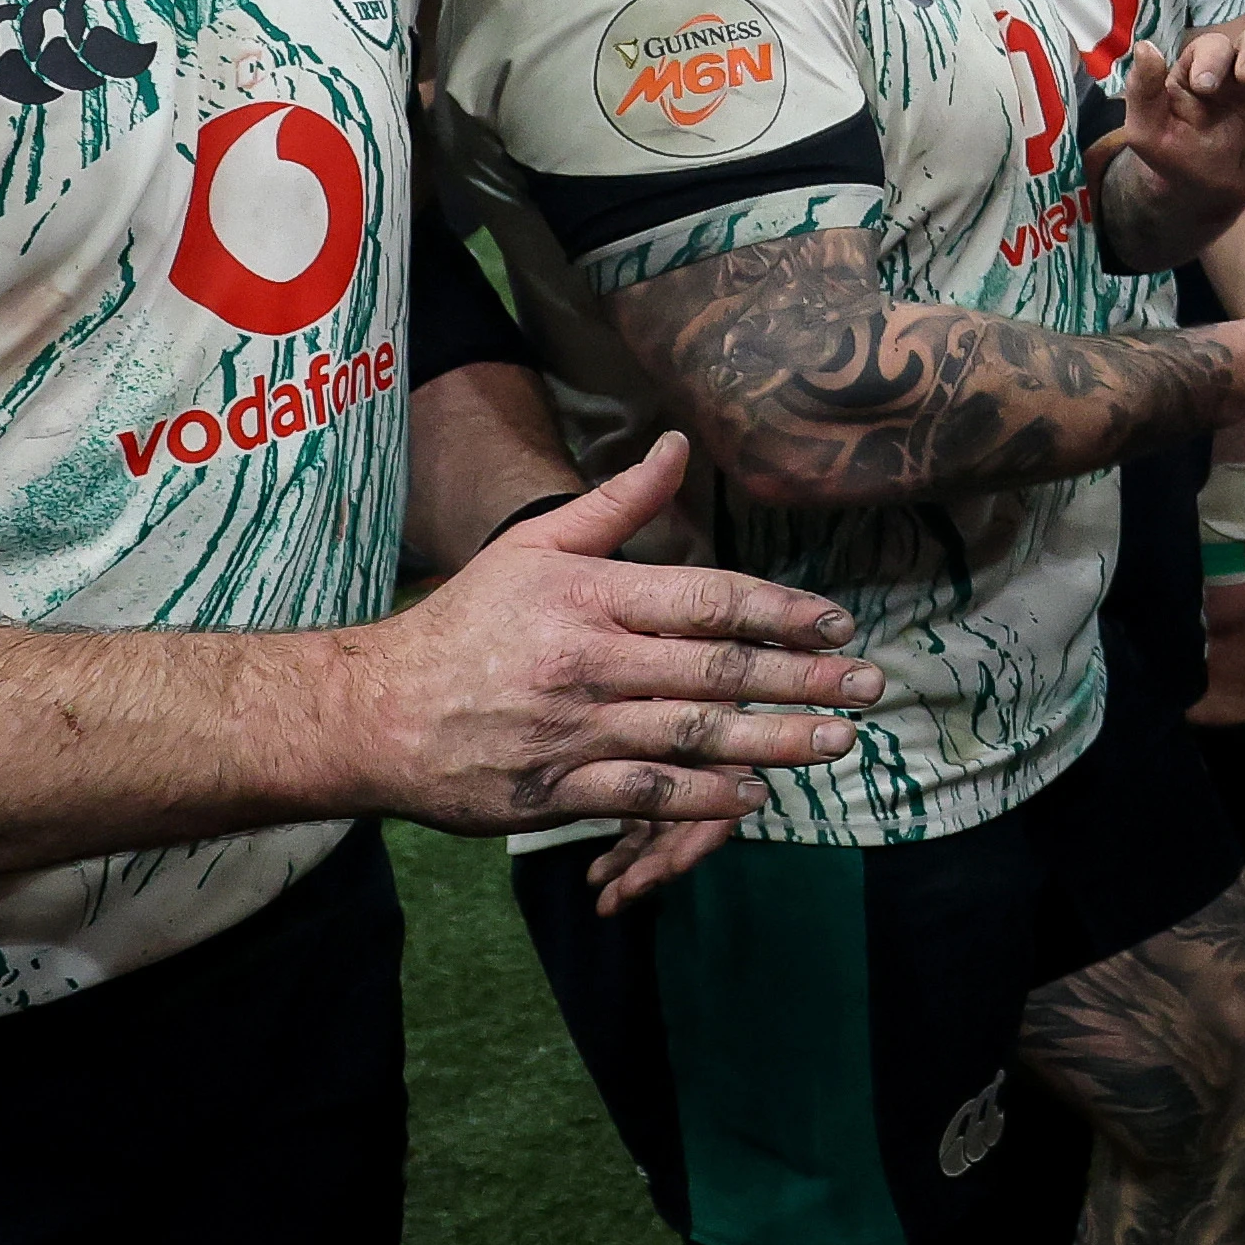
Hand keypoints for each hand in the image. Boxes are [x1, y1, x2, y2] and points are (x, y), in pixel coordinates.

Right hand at [356, 435, 877, 904]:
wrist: (371, 711)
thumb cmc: (465, 624)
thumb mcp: (533, 548)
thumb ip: (616, 503)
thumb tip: (679, 444)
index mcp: (588, 597)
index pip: (707, 600)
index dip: (782, 613)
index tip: (840, 625)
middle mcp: (587, 662)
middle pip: (716, 671)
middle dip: (804, 679)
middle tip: (873, 686)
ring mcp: (572, 730)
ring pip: (693, 737)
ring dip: (776, 742)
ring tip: (837, 741)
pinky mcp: (554, 790)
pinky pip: (645, 796)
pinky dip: (704, 800)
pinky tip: (753, 796)